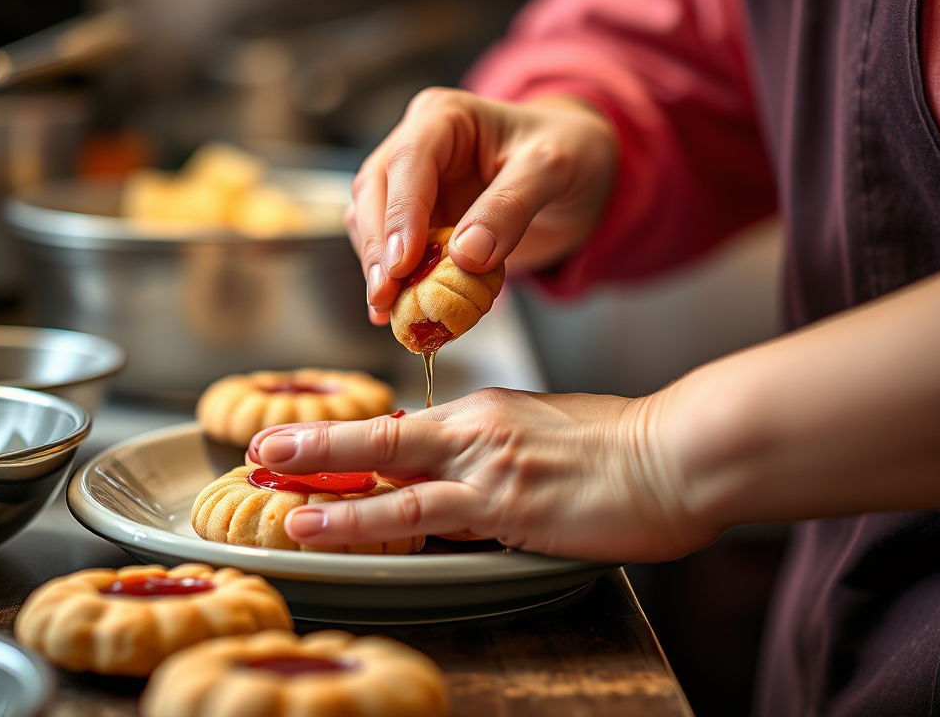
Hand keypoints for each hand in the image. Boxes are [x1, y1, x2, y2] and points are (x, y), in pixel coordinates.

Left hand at [247, 388, 717, 562]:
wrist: (678, 452)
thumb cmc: (625, 447)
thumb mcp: (551, 432)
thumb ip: (500, 448)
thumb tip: (463, 468)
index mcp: (489, 412)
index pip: (406, 429)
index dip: (353, 442)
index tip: (311, 450)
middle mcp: (478, 431)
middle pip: (380, 437)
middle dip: (315, 446)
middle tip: (261, 448)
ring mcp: (488, 468)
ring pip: (386, 474)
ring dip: (320, 485)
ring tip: (268, 491)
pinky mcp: (505, 507)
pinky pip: (419, 514)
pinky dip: (362, 520)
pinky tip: (325, 527)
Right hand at [345, 88, 617, 324]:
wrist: (580, 173)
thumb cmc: (568, 152)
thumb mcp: (552, 169)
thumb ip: (510, 207)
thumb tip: (466, 256)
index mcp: (444, 117)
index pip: (409, 160)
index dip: (400, 213)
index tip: (402, 263)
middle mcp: (417, 145)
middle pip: (374, 191)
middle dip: (378, 248)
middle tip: (387, 299)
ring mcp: (412, 185)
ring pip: (371, 224)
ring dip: (382, 270)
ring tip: (398, 313)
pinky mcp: (416, 221)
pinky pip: (393, 252)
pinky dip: (397, 282)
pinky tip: (404, 311)